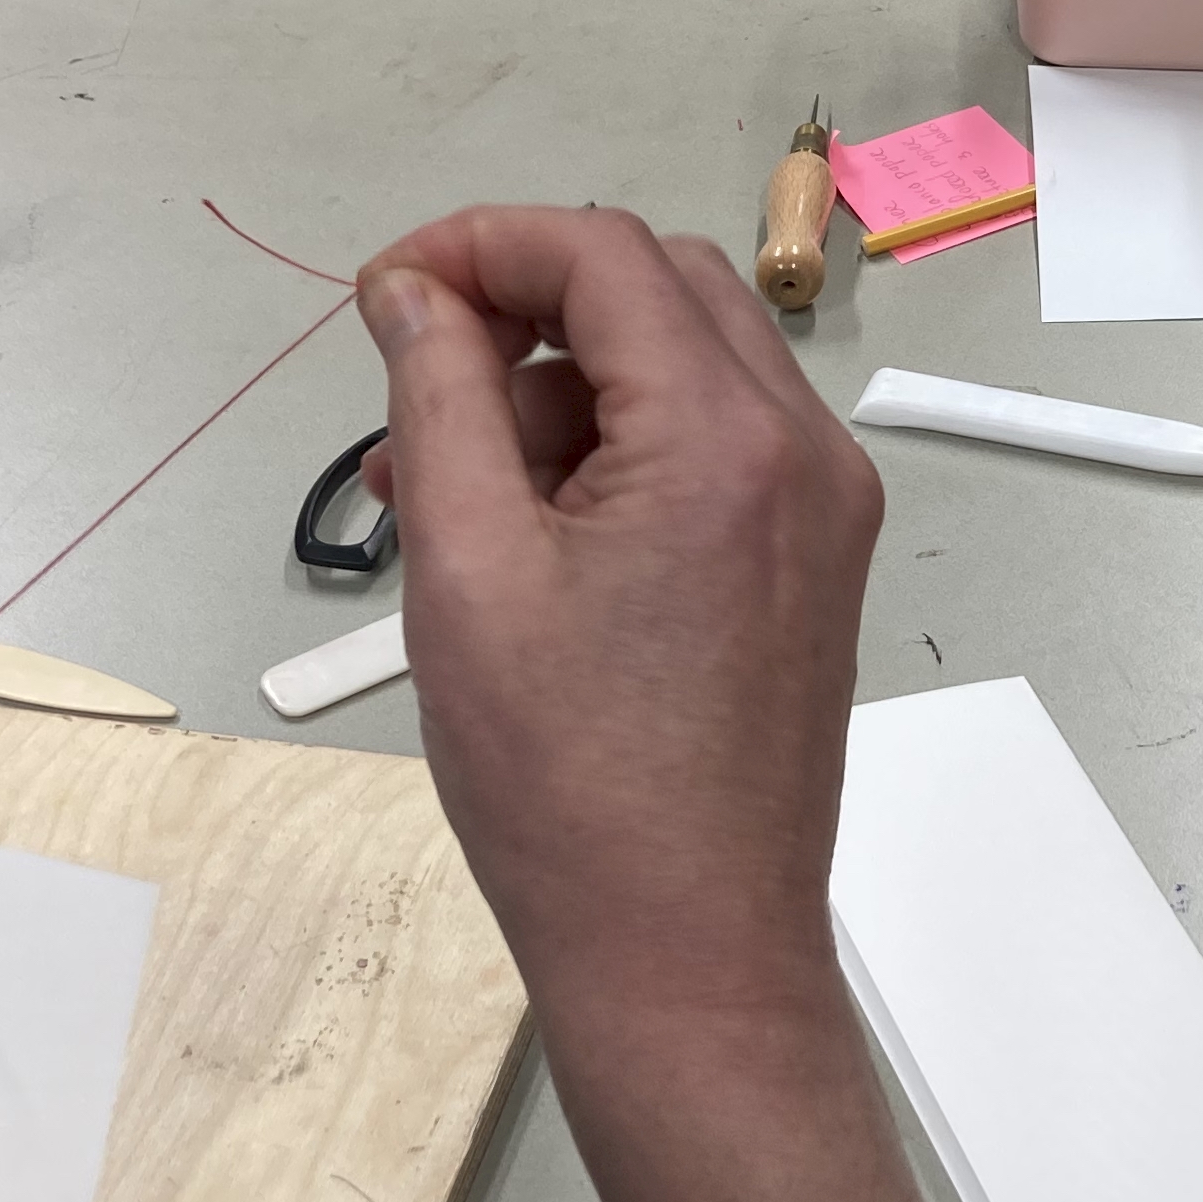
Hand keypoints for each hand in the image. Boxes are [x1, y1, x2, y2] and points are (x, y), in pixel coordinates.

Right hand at [357, 207, 925, 1201]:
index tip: (379, 297)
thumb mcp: (467, 575)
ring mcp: (822, 509)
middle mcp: (803, 451)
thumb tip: (413, 293)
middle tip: (411, 375)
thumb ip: (438, 403)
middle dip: (524, 305)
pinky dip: (618, 448)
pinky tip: (521, 529)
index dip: (480, 245)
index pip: (604, 255)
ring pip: (686, 364)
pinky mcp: (813, 563)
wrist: (689, 956)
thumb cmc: (567, 787)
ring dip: (562, 384)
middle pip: (659, 288)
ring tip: (437, 485)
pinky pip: (715, 446)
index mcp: (726, 439)